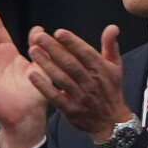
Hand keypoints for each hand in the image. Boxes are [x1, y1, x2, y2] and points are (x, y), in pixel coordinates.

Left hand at [27, 24, 131, 142]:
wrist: (111, 120)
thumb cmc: (110, 89)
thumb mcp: (115, 66)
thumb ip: (111, 45)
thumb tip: (112, 27)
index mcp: (100, 69)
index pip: (85, 52)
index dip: (72, 42)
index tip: (58, 32)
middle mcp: (90, 82)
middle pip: (70, 63)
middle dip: (54, 49)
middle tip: (39, 37)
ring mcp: (80, 96)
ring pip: (61, 77)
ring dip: (46, 64)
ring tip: (33, 50)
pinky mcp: (70, 109)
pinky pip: (55, 96)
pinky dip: (43, 86)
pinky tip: (32, 75)